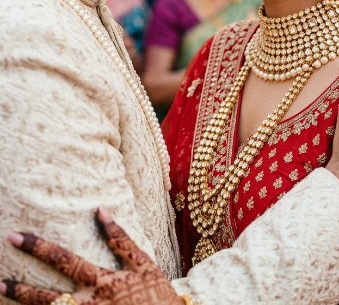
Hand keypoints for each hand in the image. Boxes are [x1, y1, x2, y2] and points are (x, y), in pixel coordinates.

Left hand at [0, 207, 182, 304]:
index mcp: (102, 283)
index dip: (39, 248)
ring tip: (1, 292)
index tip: (15, 235)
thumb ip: (121, 238)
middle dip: (18, 288)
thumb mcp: (144, 264)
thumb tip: (100, 209)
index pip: (64, 261)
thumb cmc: (158, 297)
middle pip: (46, 298)